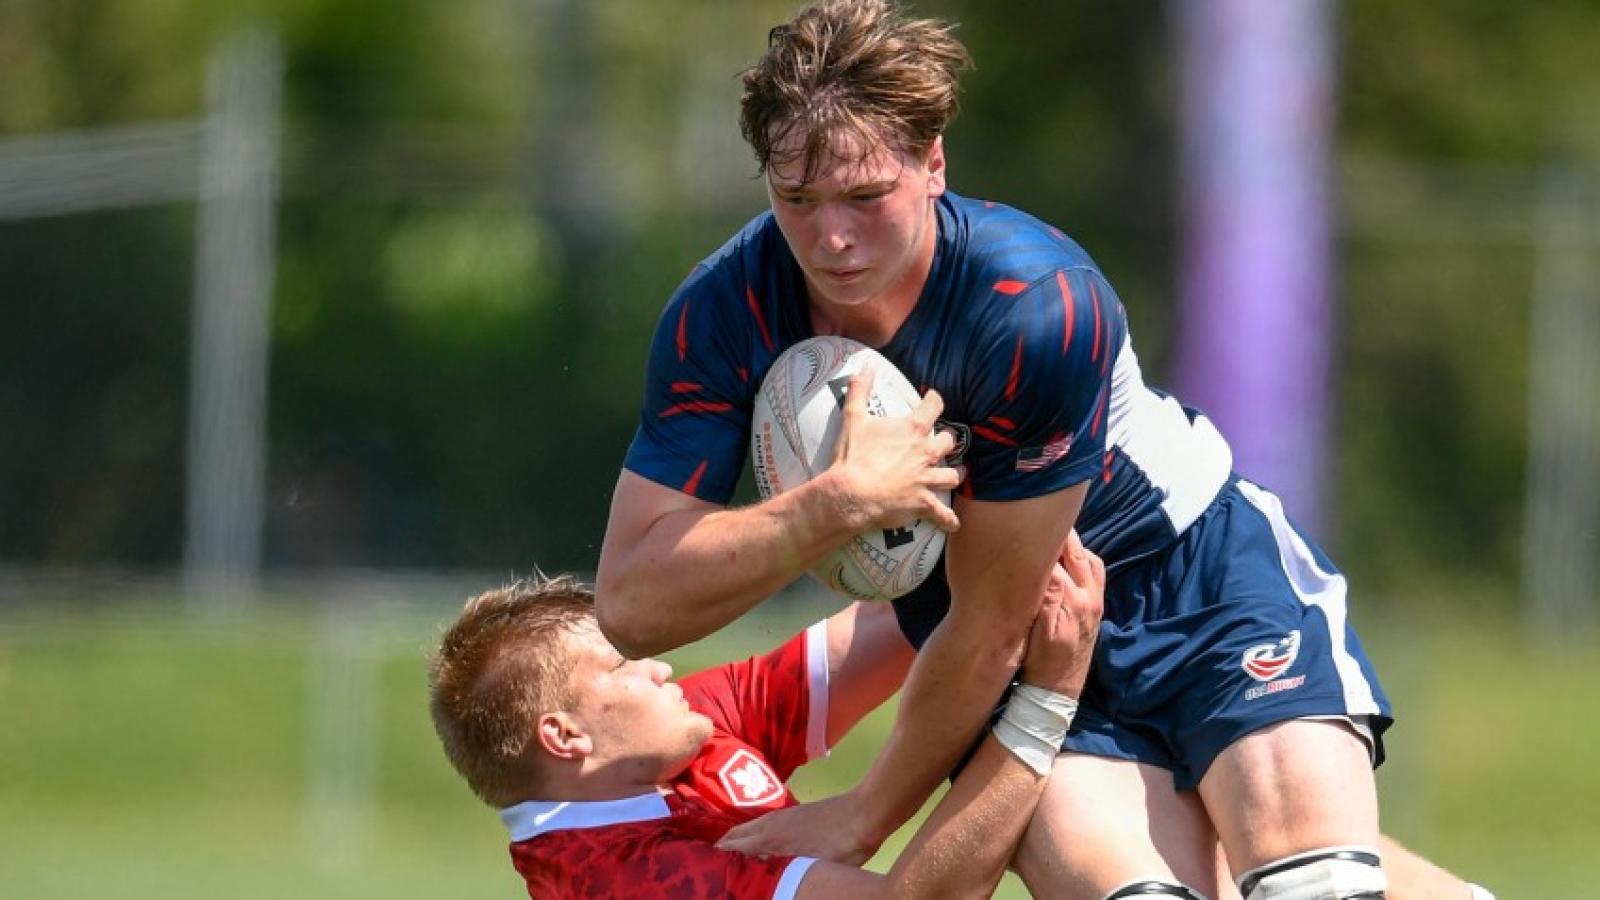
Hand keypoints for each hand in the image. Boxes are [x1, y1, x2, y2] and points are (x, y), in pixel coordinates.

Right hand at [716, 791, 877, 864]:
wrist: (866, 813)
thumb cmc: (844, 846)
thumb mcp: (816, 870)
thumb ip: (790, 880)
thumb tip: (774, 890)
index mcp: (769, 839)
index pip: (730, 848)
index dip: (715, 861)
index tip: (704, 875)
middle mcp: (769, 825)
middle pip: (733, 837)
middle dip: (720, 853)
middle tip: (710, 871)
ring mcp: (781, 817)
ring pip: (748, 830)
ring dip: (736, 844)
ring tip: (730, 864)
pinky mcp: (794, 815)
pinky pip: (761, 826)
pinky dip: (752, 838)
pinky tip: (759, 852)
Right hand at [827, 367, 961, 532]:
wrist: (852, 493)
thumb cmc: (853, 456)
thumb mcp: (853, 418)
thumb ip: (860, 391)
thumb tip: (864, 367)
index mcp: (912, 430)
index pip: (934, 407)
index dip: (934, 401)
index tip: (932, 399)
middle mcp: (926, 453)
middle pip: (949, 442)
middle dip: (946, 442)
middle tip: (940, 443)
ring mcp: (927, 479)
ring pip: (952, 476)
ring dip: (953, 475)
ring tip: (953, 476)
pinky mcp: (923, 503)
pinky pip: (944, 514)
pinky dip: (948, 520)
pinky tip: (952, 523)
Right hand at [1019, 530, 1103, 697]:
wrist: (1058, 689)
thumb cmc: (1042, 663)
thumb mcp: (1038, 635)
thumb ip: (1046, 601)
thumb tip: (1047, 571)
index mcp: (1074, 602)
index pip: (1056, 561)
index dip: (1041, 544)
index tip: (1026, 526)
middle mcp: (1090, 598)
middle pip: (1077, 554)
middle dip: (1061, 534)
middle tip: (1042, 513)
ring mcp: (1096, 601)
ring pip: (1089, 560)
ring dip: (1074, 545)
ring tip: (1055, 532)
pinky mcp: (1096, 607)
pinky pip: (1095, 573)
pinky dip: (1083, 559)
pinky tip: (1068, 557)